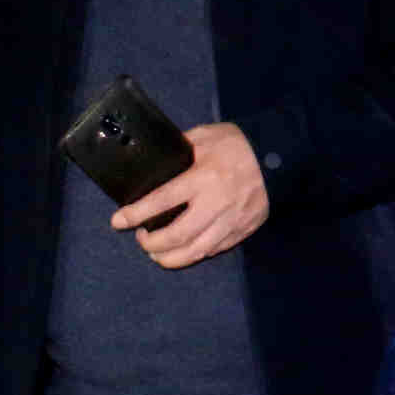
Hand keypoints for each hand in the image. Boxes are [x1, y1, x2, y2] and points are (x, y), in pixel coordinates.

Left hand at [115, 122, 270, 268]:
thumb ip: (180, 148)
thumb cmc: (238, 144)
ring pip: (196, 251)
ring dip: (171, 258)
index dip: (136, 214)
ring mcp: (231, 221)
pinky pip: (214, 249)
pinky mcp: (243, 230)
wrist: (277, 156)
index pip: (162, 201)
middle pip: (177, 236)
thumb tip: (156, 160)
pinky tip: (184, 250)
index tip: (118, 222)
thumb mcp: (205, 136)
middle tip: (142, 238)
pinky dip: (194, 253)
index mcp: (203, 177)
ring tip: (157, 253)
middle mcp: (216, 204)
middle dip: (152, 244)